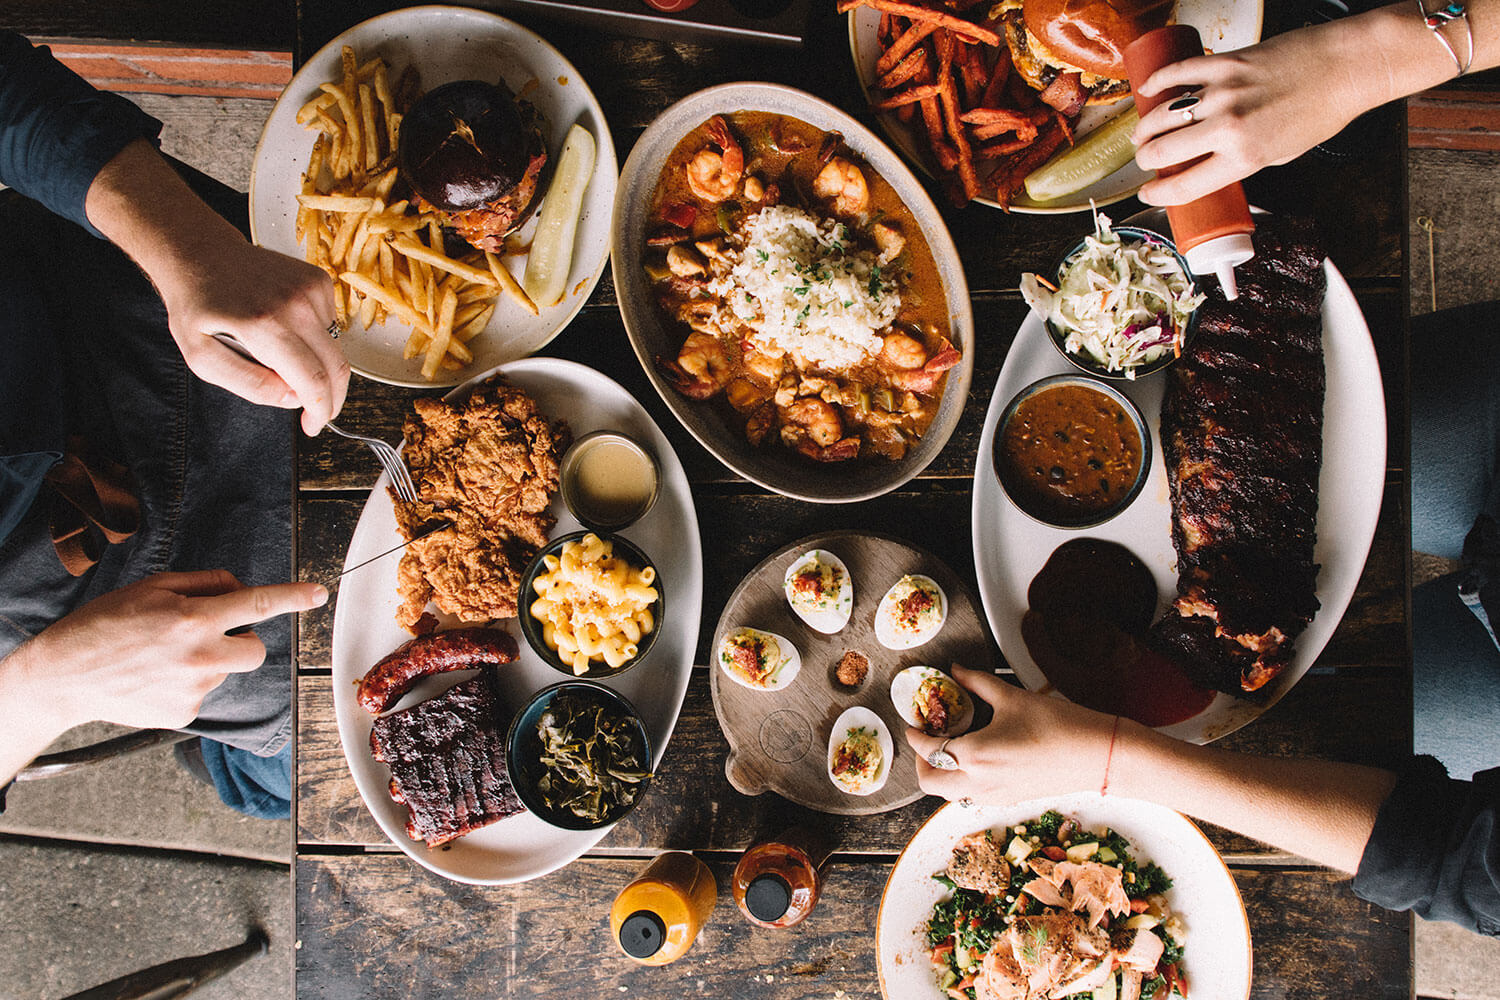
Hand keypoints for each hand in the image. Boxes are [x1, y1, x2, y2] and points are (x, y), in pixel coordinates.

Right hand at [5, 569, 326, 734]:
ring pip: (226, 670)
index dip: (291, 597)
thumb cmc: (105, 624)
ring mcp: (194, 689)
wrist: (63, 676)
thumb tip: (238, 589)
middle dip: (243, 640)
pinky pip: (204, 692)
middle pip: (255, 649)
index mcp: (191, 617)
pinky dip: (188, 683)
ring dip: (208, 661)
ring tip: (163, 657)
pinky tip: (156, 678)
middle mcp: (199, 655)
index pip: (255, 604)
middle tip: (208, 633)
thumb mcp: (152, 587)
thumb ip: (204, 584)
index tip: (317, 593)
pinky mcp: (185, 714)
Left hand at [85, 140, 350, 434]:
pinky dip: (314, 337)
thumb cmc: (196, 306)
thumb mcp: (202, 358)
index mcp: (263, 325)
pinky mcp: (319, 280)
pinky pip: (330, 325)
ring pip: (333, 348)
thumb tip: (292, 399)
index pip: (313, 380)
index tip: (313, 425)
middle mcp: (295, 305)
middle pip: (336, 367)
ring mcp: (311, 289)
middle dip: (330, 398)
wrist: (201, 253)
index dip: (319, 410)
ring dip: (316, 362)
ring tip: (280, 353)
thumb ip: (248, 385)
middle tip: (315, 412)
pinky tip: (287, 327)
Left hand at [904, 666, 1119, 803]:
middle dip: (921, 764)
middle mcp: (980, 782)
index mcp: (975, 755)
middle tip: (926, 740)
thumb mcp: (1012, 696)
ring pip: (951, 795)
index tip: (914, 724)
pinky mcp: (1010, 799)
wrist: (1097, 755)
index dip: (916, 736)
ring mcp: (995, 795)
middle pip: (931, 784)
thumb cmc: (1059, 726)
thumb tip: (956, 670)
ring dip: (942, 774)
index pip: (929, 750)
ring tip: (950, 748)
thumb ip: (977, 683)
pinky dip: (963, 782)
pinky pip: (973, 796)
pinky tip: (976, 759)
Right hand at [1130, 21, 1370, 205]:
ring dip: (1145, 126)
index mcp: (1245, 158)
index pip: (1185, 186)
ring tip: (1143, 132)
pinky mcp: (1225, 63)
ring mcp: (1223, 92)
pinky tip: (1149, 90)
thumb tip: (1215, 159)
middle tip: (1145, 159)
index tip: (1149, 194)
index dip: (1158, 195)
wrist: (1344, 66)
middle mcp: (1229, 127)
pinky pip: (1179, 72)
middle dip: (1146, 159)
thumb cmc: (1322, 109)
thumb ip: (1245, 159)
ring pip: (1163, 114)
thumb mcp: (1282, 154)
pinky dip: (1157, 82)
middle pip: (1164, 150)